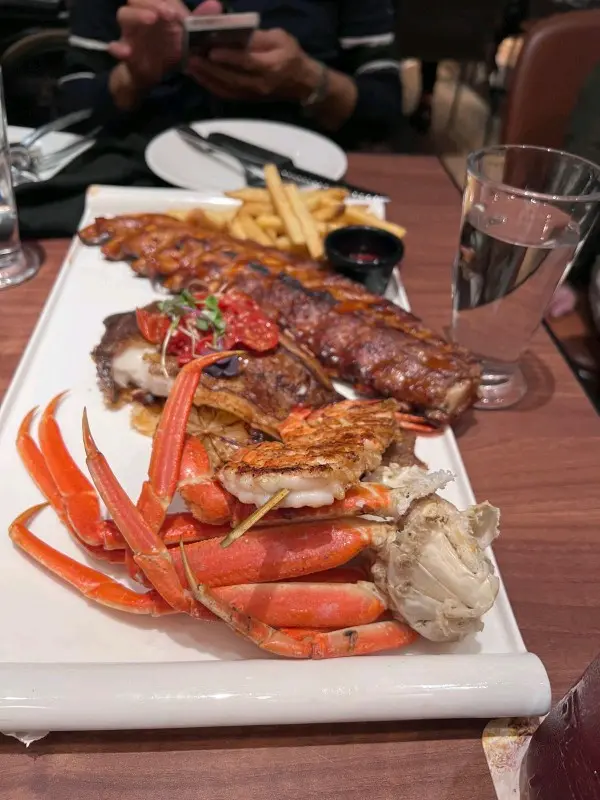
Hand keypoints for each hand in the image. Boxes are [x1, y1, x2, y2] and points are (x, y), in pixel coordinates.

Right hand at [109, 0, 222, 90]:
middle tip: (168, 14)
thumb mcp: (187, 36)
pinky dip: (118, 48)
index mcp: (157, 10)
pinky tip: (124, 51)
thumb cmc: (169, 49)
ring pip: (125, 15)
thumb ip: (199, 20)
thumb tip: (216, 4)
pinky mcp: (125, 52)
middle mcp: (142, 16)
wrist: (153, 75)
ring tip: (150, 20)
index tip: (178, 14)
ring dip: (137, 15)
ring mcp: (131, 32)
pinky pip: (116, 46)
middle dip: (152, 2)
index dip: (165, 1)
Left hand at [186, 28, 321, 101]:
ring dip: (206, 78)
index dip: (228, 57)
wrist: (302, 82)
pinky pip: (226, 94)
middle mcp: (259, 84)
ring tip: (191, 66)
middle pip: (231, 78)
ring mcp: (252, 94)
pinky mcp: (246, 99)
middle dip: (210, 69)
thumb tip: (236, 33)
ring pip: (226, 88)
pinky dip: (211, 86)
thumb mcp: (280, 38)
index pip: (247, 62)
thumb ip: (258, 37)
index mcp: (270, 66)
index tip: (211, 51)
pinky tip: (200, 76)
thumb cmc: (291, 55)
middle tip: (192, 58)